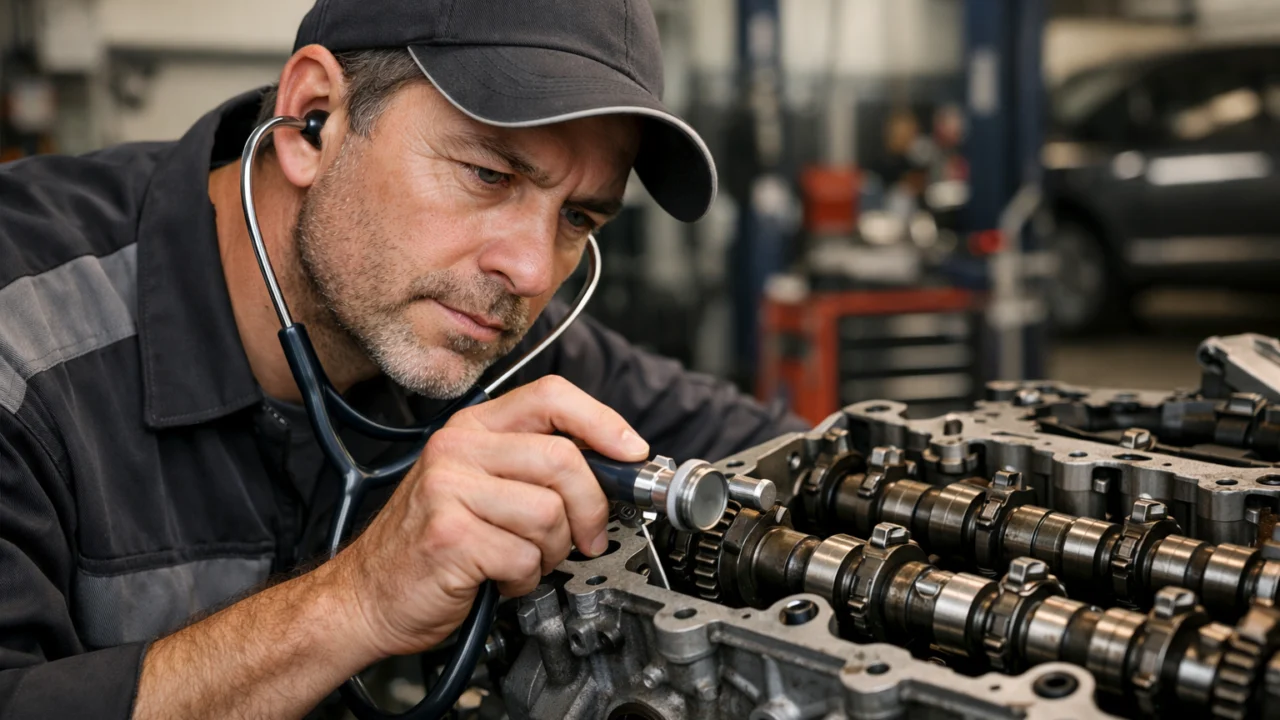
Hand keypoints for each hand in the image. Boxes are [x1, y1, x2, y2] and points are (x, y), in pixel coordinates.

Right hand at [330, 375, 648, 658]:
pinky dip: (523, 580)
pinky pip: (524, 557)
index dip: (603, 423)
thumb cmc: (431, 544)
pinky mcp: (450, 536)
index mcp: (472, 429)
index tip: (632, 453)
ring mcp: (449, 490)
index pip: (552, 397)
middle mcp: (457, 449)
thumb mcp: (480, 487)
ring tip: (522, 558)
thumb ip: (533, 466)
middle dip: (590, 508)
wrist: (366, 596)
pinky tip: (498, 579)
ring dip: (552, 551)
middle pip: (563, 459)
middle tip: (586, 537)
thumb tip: (611, 467)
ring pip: (549, 513)